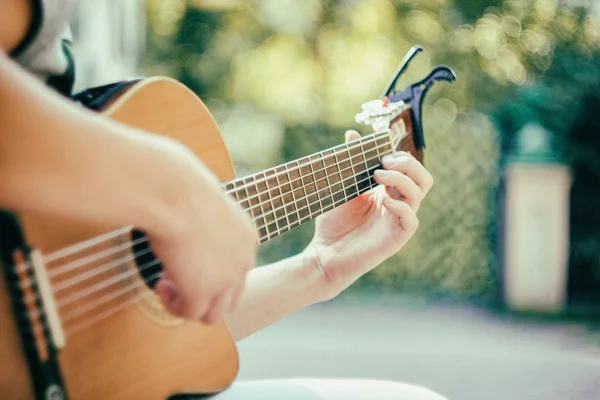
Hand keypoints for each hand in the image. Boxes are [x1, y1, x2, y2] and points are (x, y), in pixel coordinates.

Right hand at [146, 141, 257, 322]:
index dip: (211, 269)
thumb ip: (203, 219)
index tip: (187, 256)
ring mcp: (225, 280)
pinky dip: (174, 305)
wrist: (176, 194)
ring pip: (214, 313)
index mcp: (247, 238)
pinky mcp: (201, 292)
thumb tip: (186, 216)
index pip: (238, 269)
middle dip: (204, 292)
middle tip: (177, 275)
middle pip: (231, 297)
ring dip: (189, 303)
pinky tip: (161, 286)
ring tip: (168, 284)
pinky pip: (190, 314)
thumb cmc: (182, 187)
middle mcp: (244, 262)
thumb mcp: (203, 203)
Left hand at [303, 130, 433, 300]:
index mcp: (388, 190)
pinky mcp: (396, 238)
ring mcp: (398, 220)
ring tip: (377, 175)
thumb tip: (352, 134)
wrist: (323, 253)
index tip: (379, 148)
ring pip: (418, 193)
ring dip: (400, 179)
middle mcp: (397, 203)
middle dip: (408, 164)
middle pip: (423, 178)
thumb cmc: (332, 222)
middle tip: (384, 161)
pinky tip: (384, 201)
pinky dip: (401, 206)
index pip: (410, 168)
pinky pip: (411, 220)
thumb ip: (350, 162)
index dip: (400, 154)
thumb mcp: (340, 187)